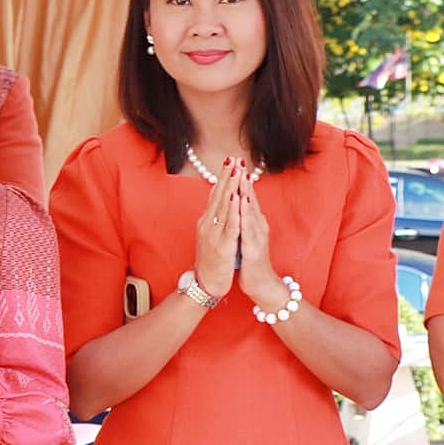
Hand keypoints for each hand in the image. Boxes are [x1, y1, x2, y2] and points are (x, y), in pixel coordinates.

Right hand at [193, 159, 239, 299]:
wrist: (206, 285)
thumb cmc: (212, 261)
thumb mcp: (212, 236)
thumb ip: (215, 220)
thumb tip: (221, 204)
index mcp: (207, 221)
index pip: (215, 194)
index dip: (223, 177)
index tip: (230, 161)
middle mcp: (207, 224)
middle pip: (218, 196)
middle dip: (227, 176)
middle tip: (233, 158)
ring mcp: (213, 235)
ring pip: (223, 207)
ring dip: (230, 188)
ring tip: (236, 172)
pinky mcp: (222, 246)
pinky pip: (229, 226)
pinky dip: (233, 211)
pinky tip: (237, 199)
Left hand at [235, 166, 287, 307]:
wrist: (261, 285)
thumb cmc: (252, 261)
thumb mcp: (245, 236)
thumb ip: (243, 220)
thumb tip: (237, 205)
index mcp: (253, 222)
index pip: (246, 197)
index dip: (240, 180)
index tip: (234, 162)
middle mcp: (258, 225)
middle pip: (250, 198)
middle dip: (244, 179)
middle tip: (239, 160)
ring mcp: (257, 236)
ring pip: (251, 210)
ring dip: (246, 192)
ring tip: (242, 175)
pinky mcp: (254, 248)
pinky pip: (248, 228)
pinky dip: (245, 214)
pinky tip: (242, 202)